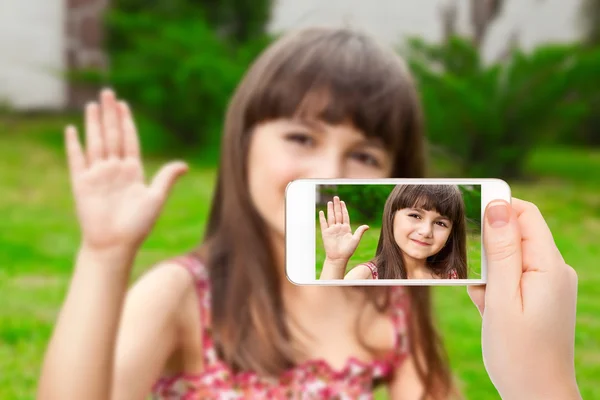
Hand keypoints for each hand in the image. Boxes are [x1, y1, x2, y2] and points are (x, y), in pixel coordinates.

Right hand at [65, 89, 188, 254]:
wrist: (116, 244)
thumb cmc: (138, 225)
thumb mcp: (156, 198)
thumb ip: (166, 178)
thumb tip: (184, 164)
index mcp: (133, 171)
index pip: (129, 140)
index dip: (127, 122)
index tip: (124, 105)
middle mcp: (114, 169)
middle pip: (112, 135)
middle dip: (110, 114)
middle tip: (108, 92)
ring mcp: (97, 175)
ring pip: (96, 142)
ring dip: (94, 123)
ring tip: (93, 104)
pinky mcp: (82, 183)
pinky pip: (77, 160)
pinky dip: (75, 145)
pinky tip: (73, 129)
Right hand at [318, 196, 368, 263]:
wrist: (339, 258)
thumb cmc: (348, 250)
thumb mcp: (355, 240)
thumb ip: (360, 231)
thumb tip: (367, 226)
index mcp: (346, 228)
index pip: (345, 216)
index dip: (344, 209)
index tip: (342, 202)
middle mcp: (339, 227)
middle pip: (337, 214)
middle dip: (337, 206)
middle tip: (336, 197)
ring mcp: (332, 230)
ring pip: (331, 217)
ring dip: (330, 209)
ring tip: (330, 202)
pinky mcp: (326, 233)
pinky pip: (324, 224)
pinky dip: (322, 218)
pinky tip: (322, 212)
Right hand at [468, 198, 579, 399]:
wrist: (537, 396)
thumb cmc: (517, 352)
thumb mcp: (501, 299)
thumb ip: (501, 251)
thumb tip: (498, 205)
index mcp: (549, 266)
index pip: (526, 214)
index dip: (497, 206)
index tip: (466, 213)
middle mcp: (554, 270)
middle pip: (517, 234)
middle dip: (488, 245)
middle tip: (471, 270)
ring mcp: (549, 285)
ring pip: (511, 257)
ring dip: (489, 269)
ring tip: (483, 298)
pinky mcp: (540, 298)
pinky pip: (513, 277)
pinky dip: (495, 285)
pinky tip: (488, 307)